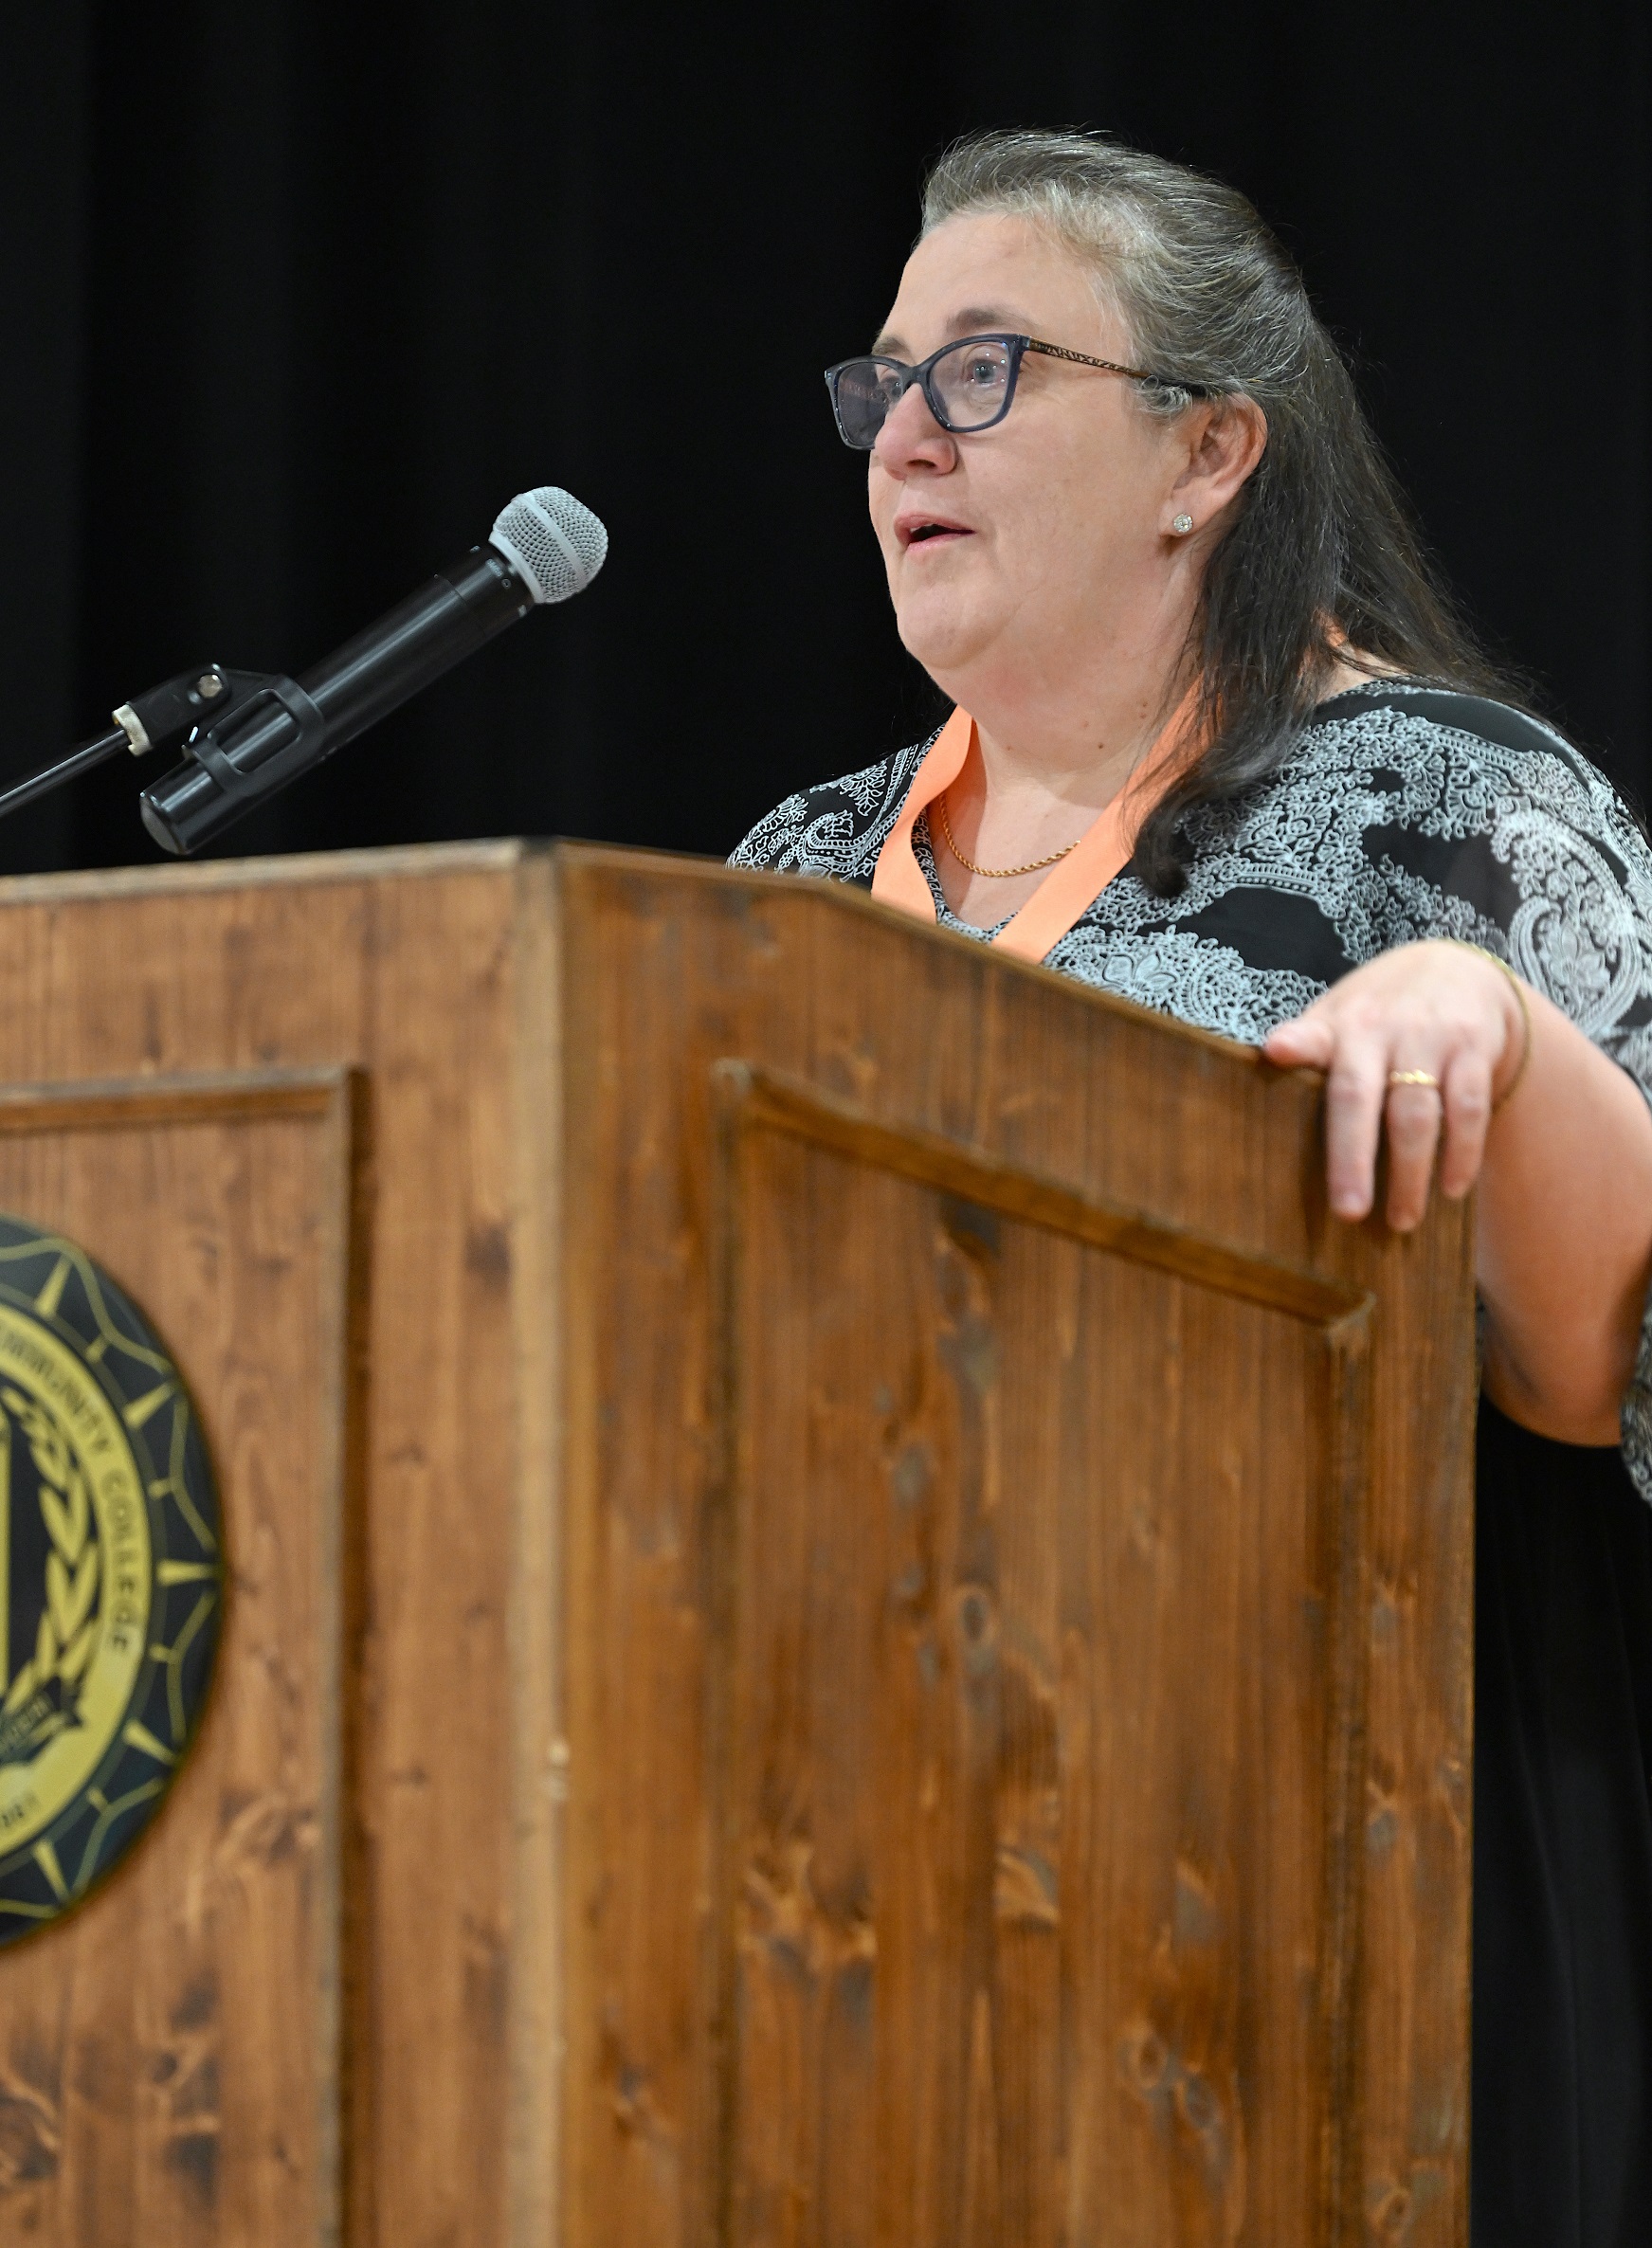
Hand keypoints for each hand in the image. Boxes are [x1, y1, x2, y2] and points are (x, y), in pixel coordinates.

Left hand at [1263, 940, 1526, 1230]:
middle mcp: (1383, 1028)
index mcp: (1341, 1025)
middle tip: (1349, 1213)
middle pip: (1361, 1096)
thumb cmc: (1379, 1012)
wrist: (1457, 969)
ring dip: (1412, 1173)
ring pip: (1419, 1114)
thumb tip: (1269, 1055)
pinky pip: (1469, 1109)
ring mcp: (1431, 1037)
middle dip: (1354, 1157)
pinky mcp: (1474, 1049)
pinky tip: (1452, 1189)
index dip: (1296, 1044)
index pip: (1313, 1038)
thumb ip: (1310, 1045)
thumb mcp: (1340, 1017)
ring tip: (1402, 1220)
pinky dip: (1462, 1154)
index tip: (1275, 1051)